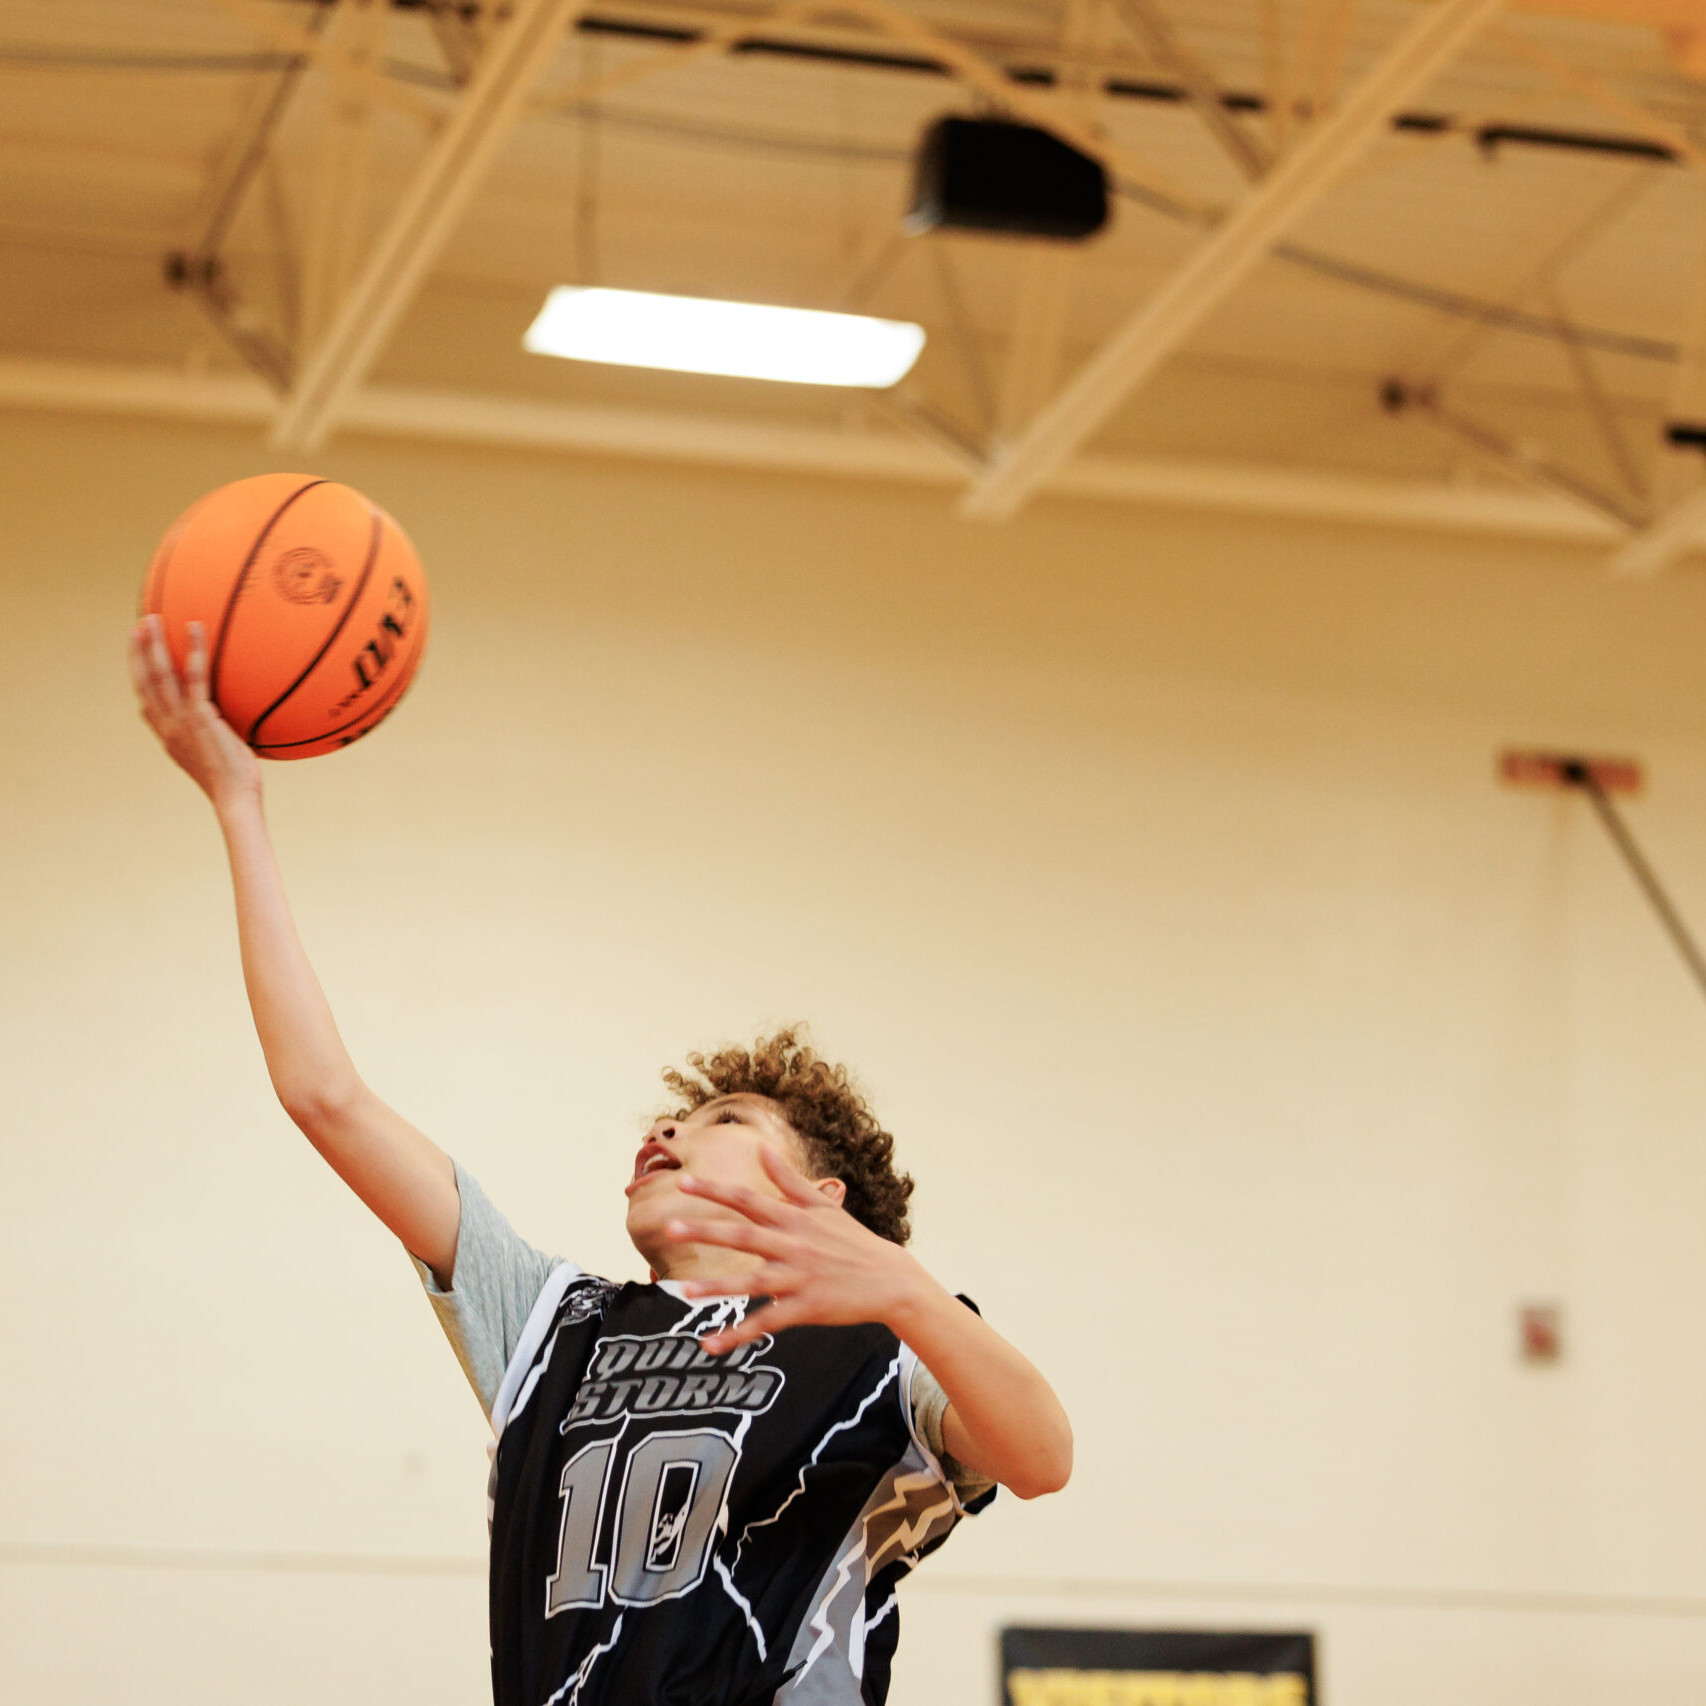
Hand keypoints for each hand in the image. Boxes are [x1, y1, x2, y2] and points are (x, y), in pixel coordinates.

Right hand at [129, 614, 261, 810]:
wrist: (235, 799)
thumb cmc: (236, 782)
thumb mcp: (220, 755)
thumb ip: (219, 736)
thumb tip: (236, 723)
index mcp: (169, 737)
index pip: (146, 704)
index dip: (139, 678)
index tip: (138, 656)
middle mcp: (168, 727)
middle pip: (144, 682)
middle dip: (138, 652)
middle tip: (139, 625)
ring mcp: (181, 721)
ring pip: (159, 675)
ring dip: (154, 644)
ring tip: (152, 618)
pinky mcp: (200, 717)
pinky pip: (194, 676)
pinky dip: (194, 650)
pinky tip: (196, 628)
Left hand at [669, 1146, 933, 1352]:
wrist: (891, 1280)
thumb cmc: (854, 1241)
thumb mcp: (824, 1206)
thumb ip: (788, 1180)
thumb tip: (763, 1149)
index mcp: (794, 1218)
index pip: (748, 1200)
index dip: (715, 1192)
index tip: (683, 1184)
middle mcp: (793, 1245)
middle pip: (743, 1235)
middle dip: (706, 1230)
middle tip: (669, 1226)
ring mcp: (799, 1278)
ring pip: (751, 1282)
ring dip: (717, 1286)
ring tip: (684, 1291)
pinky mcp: (805, 1308)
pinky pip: (766, 1323)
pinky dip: (738, 1335)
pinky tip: (710, 1344)